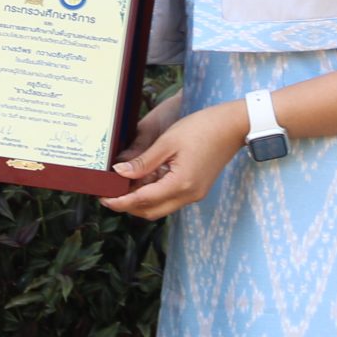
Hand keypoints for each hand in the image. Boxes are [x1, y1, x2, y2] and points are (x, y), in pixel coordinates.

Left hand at [101, 99, 245, 219]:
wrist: (232, 126)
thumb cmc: (202, 128)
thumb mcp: (167, 142)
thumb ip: (143, 161)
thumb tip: (120, 173)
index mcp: (180, 184)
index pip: (143, 200)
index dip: (120, 201)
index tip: (103, 198)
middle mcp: (188, 195)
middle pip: (150, 211)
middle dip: (128, 206)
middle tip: (109, 194)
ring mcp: (194, 194)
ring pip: (160, 206)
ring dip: (141, 200)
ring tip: (123, 185)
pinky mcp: (196, 188)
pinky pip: (170, 198)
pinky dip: (154, 193)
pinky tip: (143, 179)